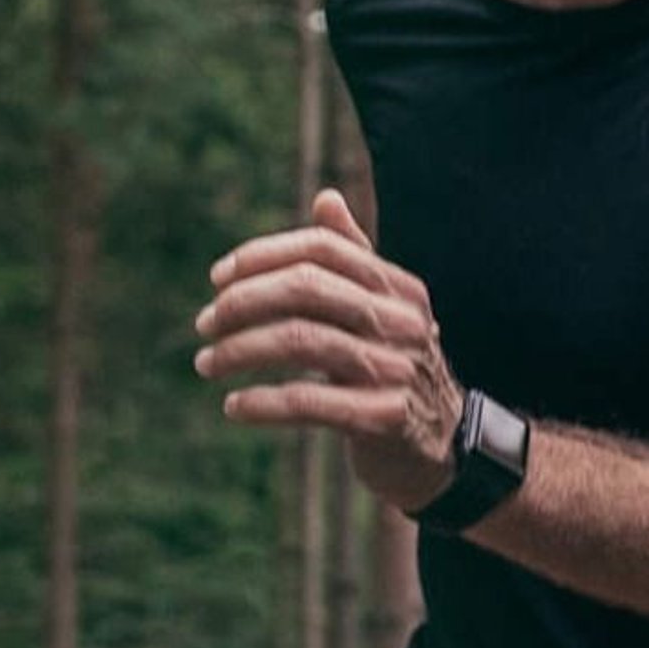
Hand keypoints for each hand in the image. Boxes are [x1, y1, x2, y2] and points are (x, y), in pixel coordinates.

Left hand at [194, 188, 459, 513]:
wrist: (443, 449)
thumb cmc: (395, 372)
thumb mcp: (382, 313)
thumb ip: (354, 259)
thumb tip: (325, 198)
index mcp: (400, 288)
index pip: (322, 249)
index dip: (262, 256)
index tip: (217, 280)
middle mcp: (403, 321)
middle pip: (308, 288)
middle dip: (243, 302)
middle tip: (205, 325)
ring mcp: (399, 369)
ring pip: (301, 340)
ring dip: (240, 351)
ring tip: (207, 363)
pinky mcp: (388, 418)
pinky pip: (308, 402)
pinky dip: (262, 403)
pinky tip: (234, 407)